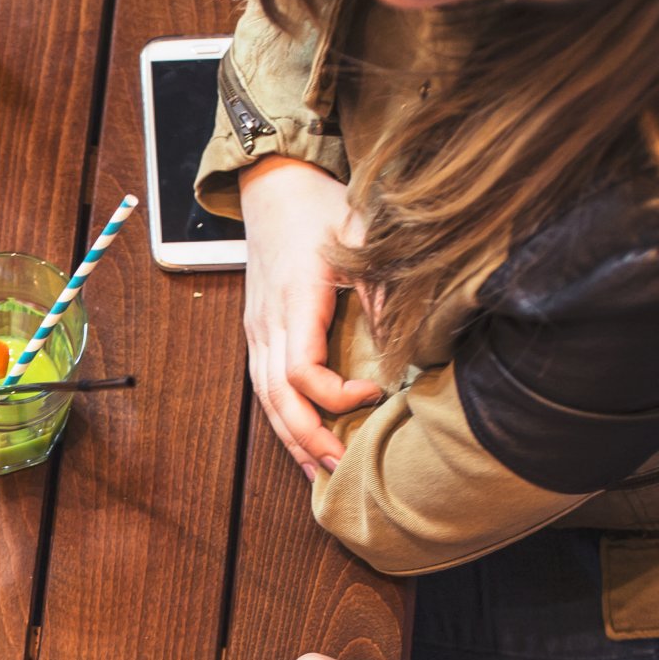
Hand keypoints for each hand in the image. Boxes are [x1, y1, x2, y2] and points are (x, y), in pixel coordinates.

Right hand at [236, 156, 383, 479]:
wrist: (272, 186)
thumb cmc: (318, 207)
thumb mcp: (362, 235)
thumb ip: (381, 287)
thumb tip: (401, 344)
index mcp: (294, 301)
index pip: (302, 372)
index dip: (336, 396)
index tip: (376, 393)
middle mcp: (267, 325)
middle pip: (277, 400)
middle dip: (308, 440)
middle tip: (342, 470)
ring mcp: (257, 332)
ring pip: (265, 402)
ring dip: (291, 441)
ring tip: (319, 473)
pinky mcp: (258, 334)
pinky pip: (263, 390)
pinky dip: (282, 422)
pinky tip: (301, 443)